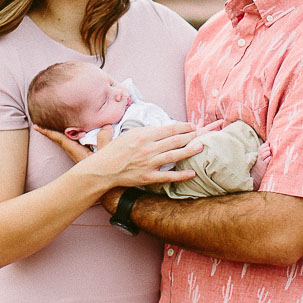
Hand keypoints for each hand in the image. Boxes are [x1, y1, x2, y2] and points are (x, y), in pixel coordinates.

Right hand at [32, 121, 200, 187]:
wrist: (101, 171)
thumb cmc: (108, 153)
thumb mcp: (118, 135)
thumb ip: (131, 129)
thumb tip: (130, 124)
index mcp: (142, 135)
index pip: (167, 128)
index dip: (182, 126)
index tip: (191, 125)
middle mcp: (148, 147)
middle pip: (174, 140)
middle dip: (190, 136)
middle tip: (201, 133)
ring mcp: (149, 163)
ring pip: (174, 156)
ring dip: (189, 151)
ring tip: (201, 147)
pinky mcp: (148, 177)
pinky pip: (168, 176)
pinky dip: (181, 175)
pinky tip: (191, 173)